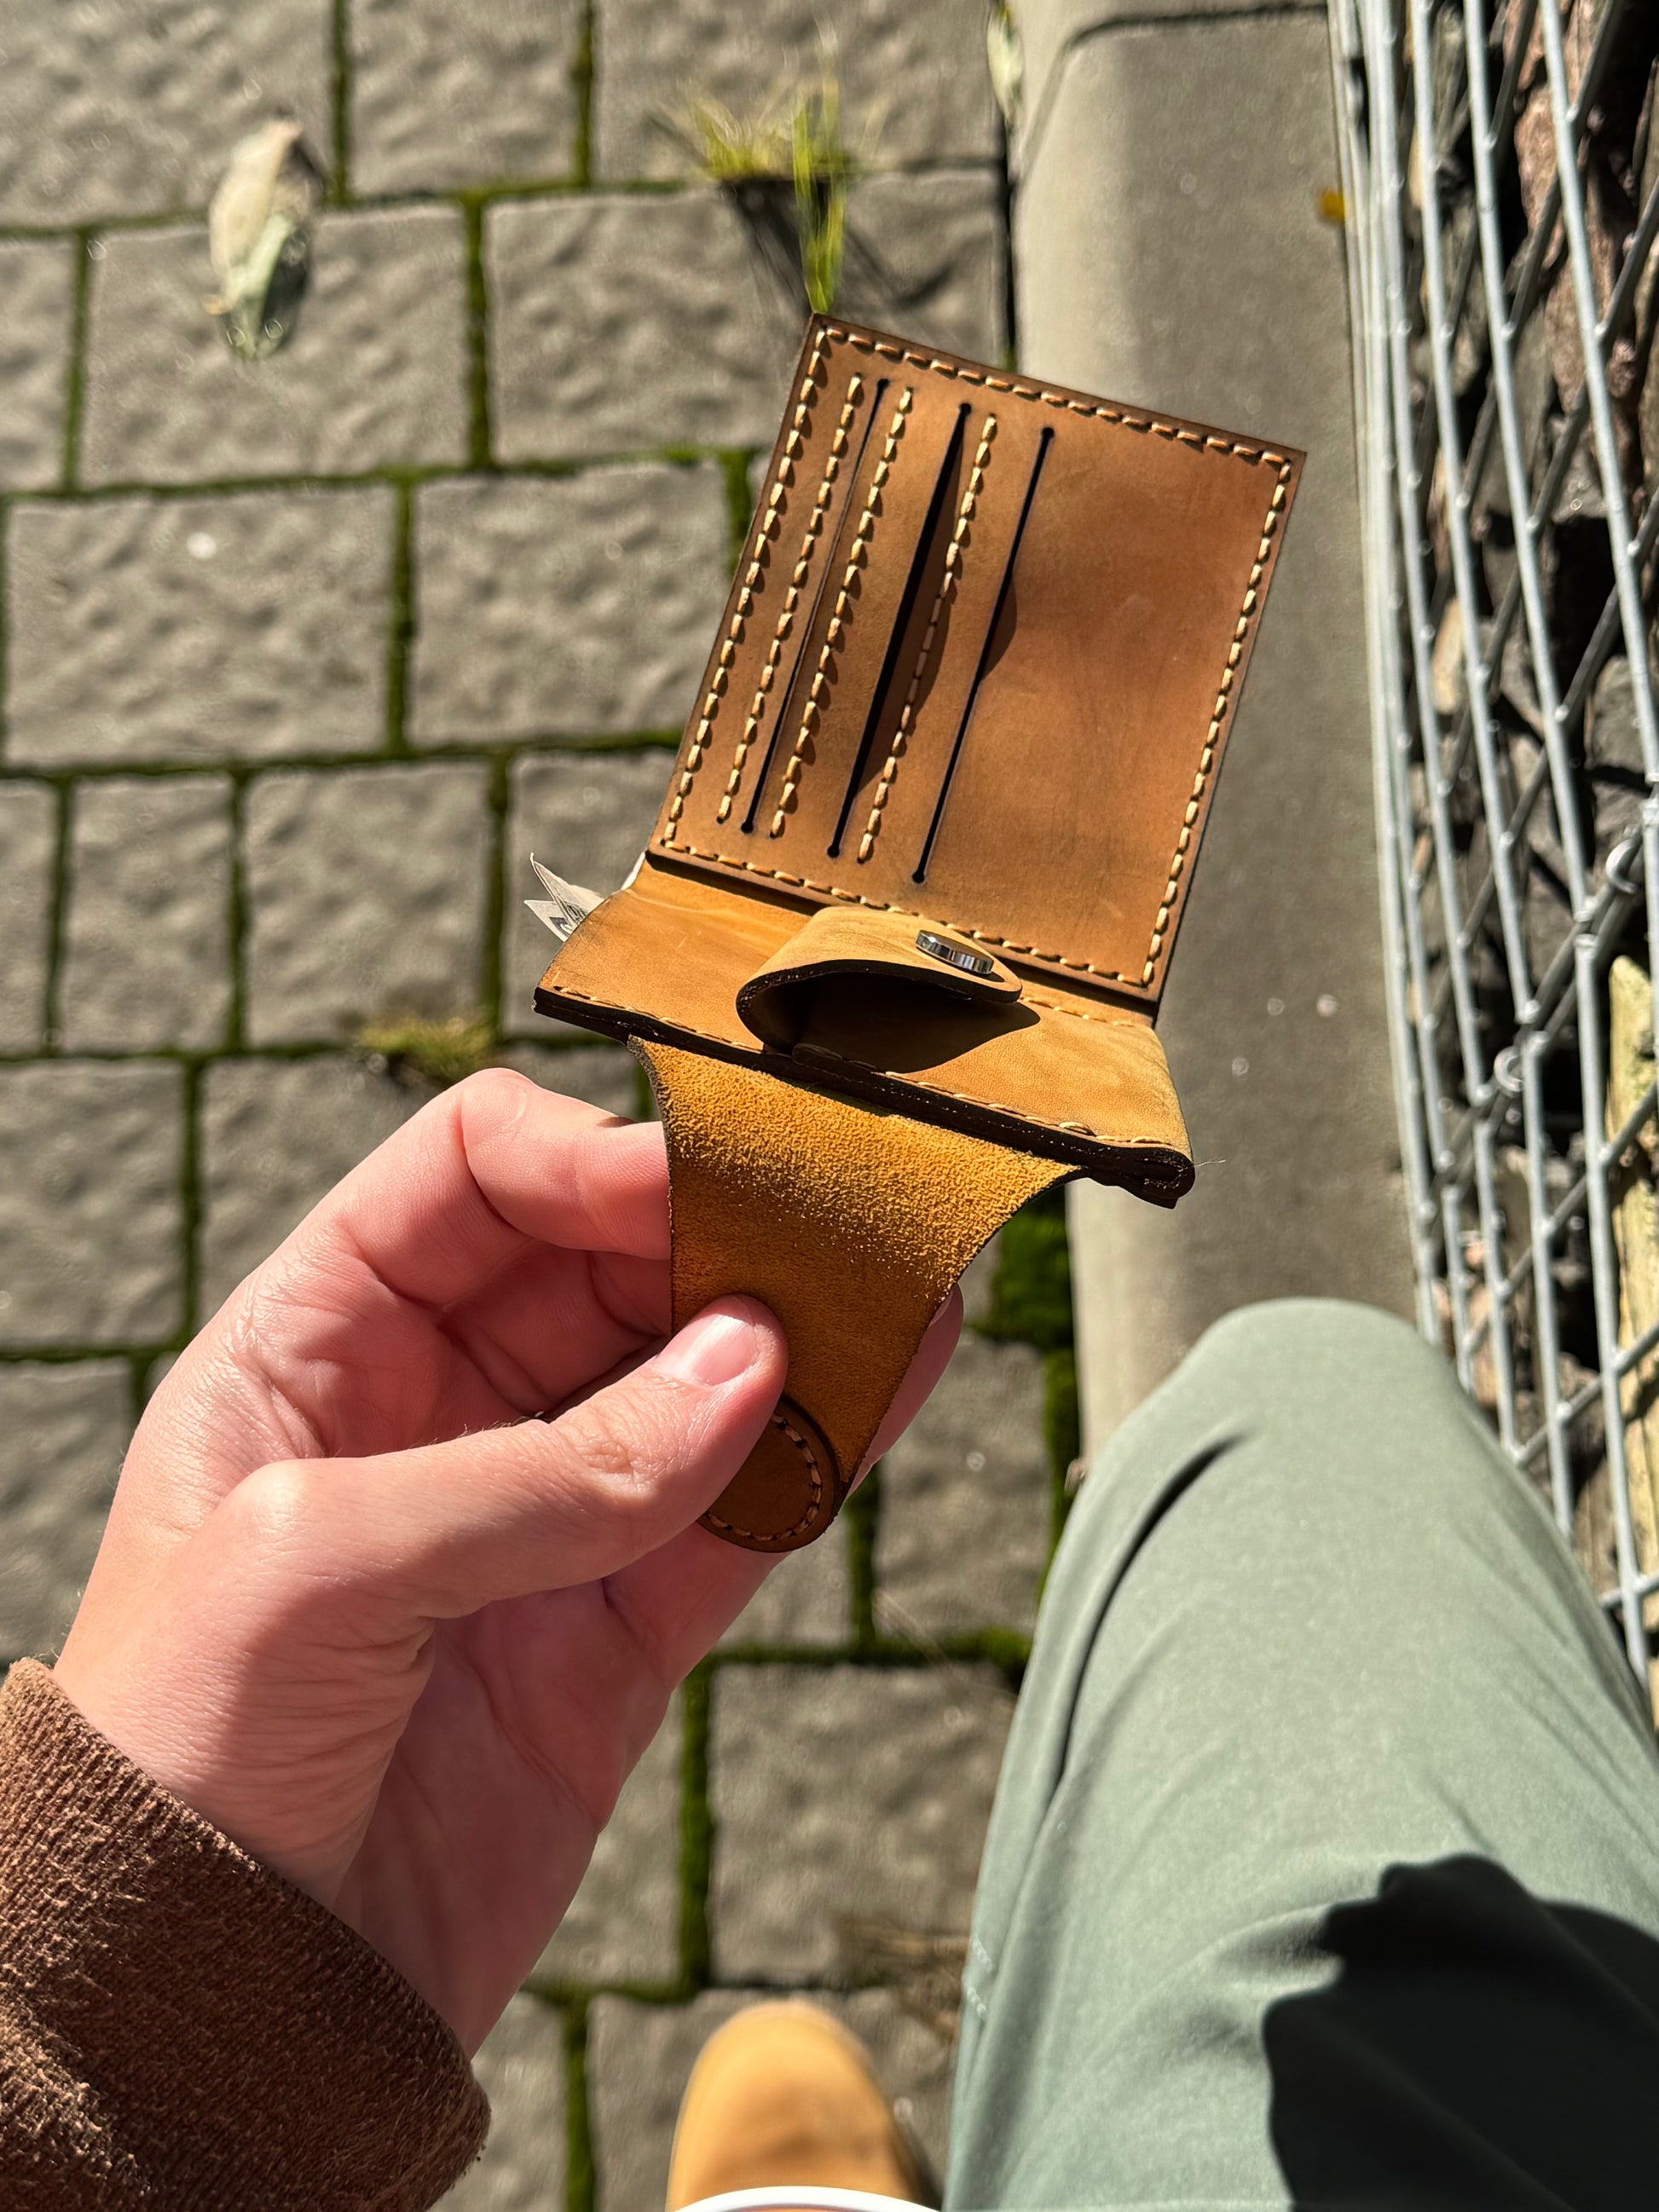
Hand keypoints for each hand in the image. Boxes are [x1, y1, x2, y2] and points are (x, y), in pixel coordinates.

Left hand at [53, 1070, 958, 2052]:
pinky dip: (816, 1454)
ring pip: (692, 1382)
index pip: (470, 1178)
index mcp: (314, 1344)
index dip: (589, 1161)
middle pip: (605, 1262)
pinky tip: (890, 1384)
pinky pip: (735, 1516)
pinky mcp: (613, 1635)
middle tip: (833, 1230)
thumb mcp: (320, 1569)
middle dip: (717, 1236)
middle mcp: (432, 1408)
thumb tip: (746, 1365)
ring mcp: (534, 1521)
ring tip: (901, 1284)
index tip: (700, 1190)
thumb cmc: (181, 1757)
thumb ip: (538, 1472)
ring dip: (795, 1332)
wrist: (215, 2011)